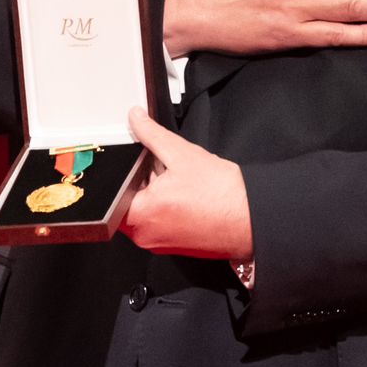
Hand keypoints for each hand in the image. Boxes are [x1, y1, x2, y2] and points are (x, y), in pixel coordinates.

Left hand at [121, 109, 252, 258]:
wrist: (252, 219)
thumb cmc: (222, 195)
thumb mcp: (181, 153)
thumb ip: (152, 134)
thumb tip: (136, 120)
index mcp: (140, 216)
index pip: (114, 189)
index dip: (127, 171)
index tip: (141, 162)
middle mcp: (144, 236)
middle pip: (129, 199)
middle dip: (143, 180)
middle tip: (167, 171)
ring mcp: (159, 243)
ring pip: (145, 209)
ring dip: (156, 192)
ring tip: (181, 185)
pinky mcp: (173, 246)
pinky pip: (159, 220)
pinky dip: (167, 206)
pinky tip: (186, 197)